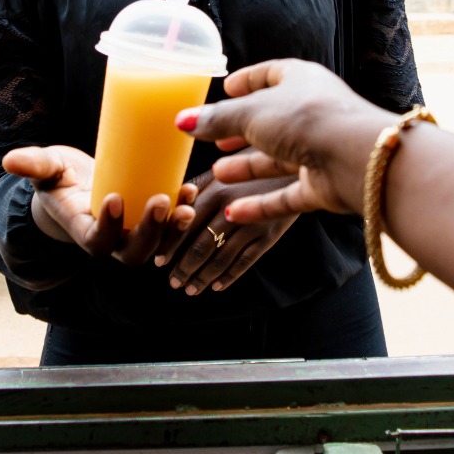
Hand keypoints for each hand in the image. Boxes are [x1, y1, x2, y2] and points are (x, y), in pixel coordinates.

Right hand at [2, 145, 196, 263]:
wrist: (76, 186)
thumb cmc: (59, 178)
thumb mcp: (46, 169)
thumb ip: (33, 165)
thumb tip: (9, 160)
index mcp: (83, 229)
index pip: (96, 241)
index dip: (107, 226)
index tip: (115, 198)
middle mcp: (111, 238)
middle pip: (133, 252)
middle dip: (150, 231)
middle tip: (161, 200)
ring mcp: (132, 233)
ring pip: (157, 245)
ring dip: (174, 229)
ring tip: (185, 204)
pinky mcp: (150, 220)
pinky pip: (169, 227)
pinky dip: (181, 213)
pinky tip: (189, 191)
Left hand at [155, 171, 297, 294]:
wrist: (294, 166)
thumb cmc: (253, 163)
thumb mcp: (225, 167)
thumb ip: (199, 185)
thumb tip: (172, 203)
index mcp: (216, 190)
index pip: (186, 225)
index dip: (171, 246)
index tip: (159, 261)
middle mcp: (232, 209)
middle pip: (201, 247)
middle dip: (184, 268)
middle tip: (173, 282)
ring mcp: (251, 225)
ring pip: (221, 259)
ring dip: (202, 277)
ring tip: (190, 290)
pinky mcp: (268, 236)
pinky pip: (245, 262)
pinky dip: (229, 276)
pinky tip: (217, 286)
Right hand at [179, 59, 395, 224]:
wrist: (357, 158)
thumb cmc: (305, 119)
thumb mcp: (251, 113)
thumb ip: (217, 119)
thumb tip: (183, 120)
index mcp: (301, 81)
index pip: (271, 75)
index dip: (248, 81)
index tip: (226, 88)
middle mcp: (312, 114)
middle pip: (272, 121)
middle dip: (243, 130)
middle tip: (215, 139)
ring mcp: (320, 151)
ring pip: (279, 160)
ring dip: (248, 167)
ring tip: (217, 173)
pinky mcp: (324, 186)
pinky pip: (287, 195)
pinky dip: (261, 204)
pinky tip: (234, 212)